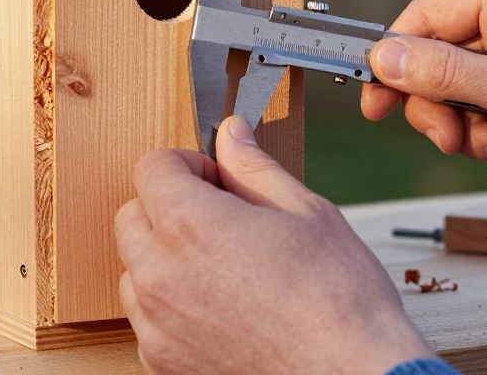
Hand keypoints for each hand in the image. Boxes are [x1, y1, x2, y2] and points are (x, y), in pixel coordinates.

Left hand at [115, 116, 431, 374]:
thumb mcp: (305, 212)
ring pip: (135, 269)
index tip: (213, 177)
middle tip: (221, 218)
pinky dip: (171, 306)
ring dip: (164, 258)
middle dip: (168, 207)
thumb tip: (232, 135)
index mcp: (190, 224)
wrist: (353, 374)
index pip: (151, 167)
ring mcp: (157, 323)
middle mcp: (160, 273)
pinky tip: (220, 306)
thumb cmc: (338, 300)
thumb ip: (253, 168)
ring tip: (223, 267)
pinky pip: (147, 318)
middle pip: (132, 216)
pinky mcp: (163, 361)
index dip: (186, 164)